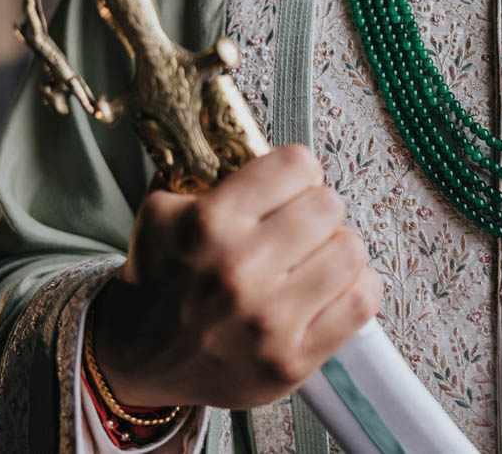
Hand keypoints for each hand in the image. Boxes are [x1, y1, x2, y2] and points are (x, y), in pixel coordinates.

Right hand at [91, 145, 382, 408]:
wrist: (139, 359)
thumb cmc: (160, 277)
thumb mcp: (163, 209)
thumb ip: (209, 169)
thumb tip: (259, 140)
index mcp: (208, 224)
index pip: (298, 164)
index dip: (296, 171)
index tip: (288, 185)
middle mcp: (240, 271)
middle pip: (330, 205)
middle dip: (316, 210)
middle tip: (299, 226)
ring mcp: (269, 321)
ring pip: (351, 251)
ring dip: (336, 250)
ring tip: (313, 259)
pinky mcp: (293, 361)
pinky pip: (363, 302)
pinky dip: (355, 288)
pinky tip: (330, 288)